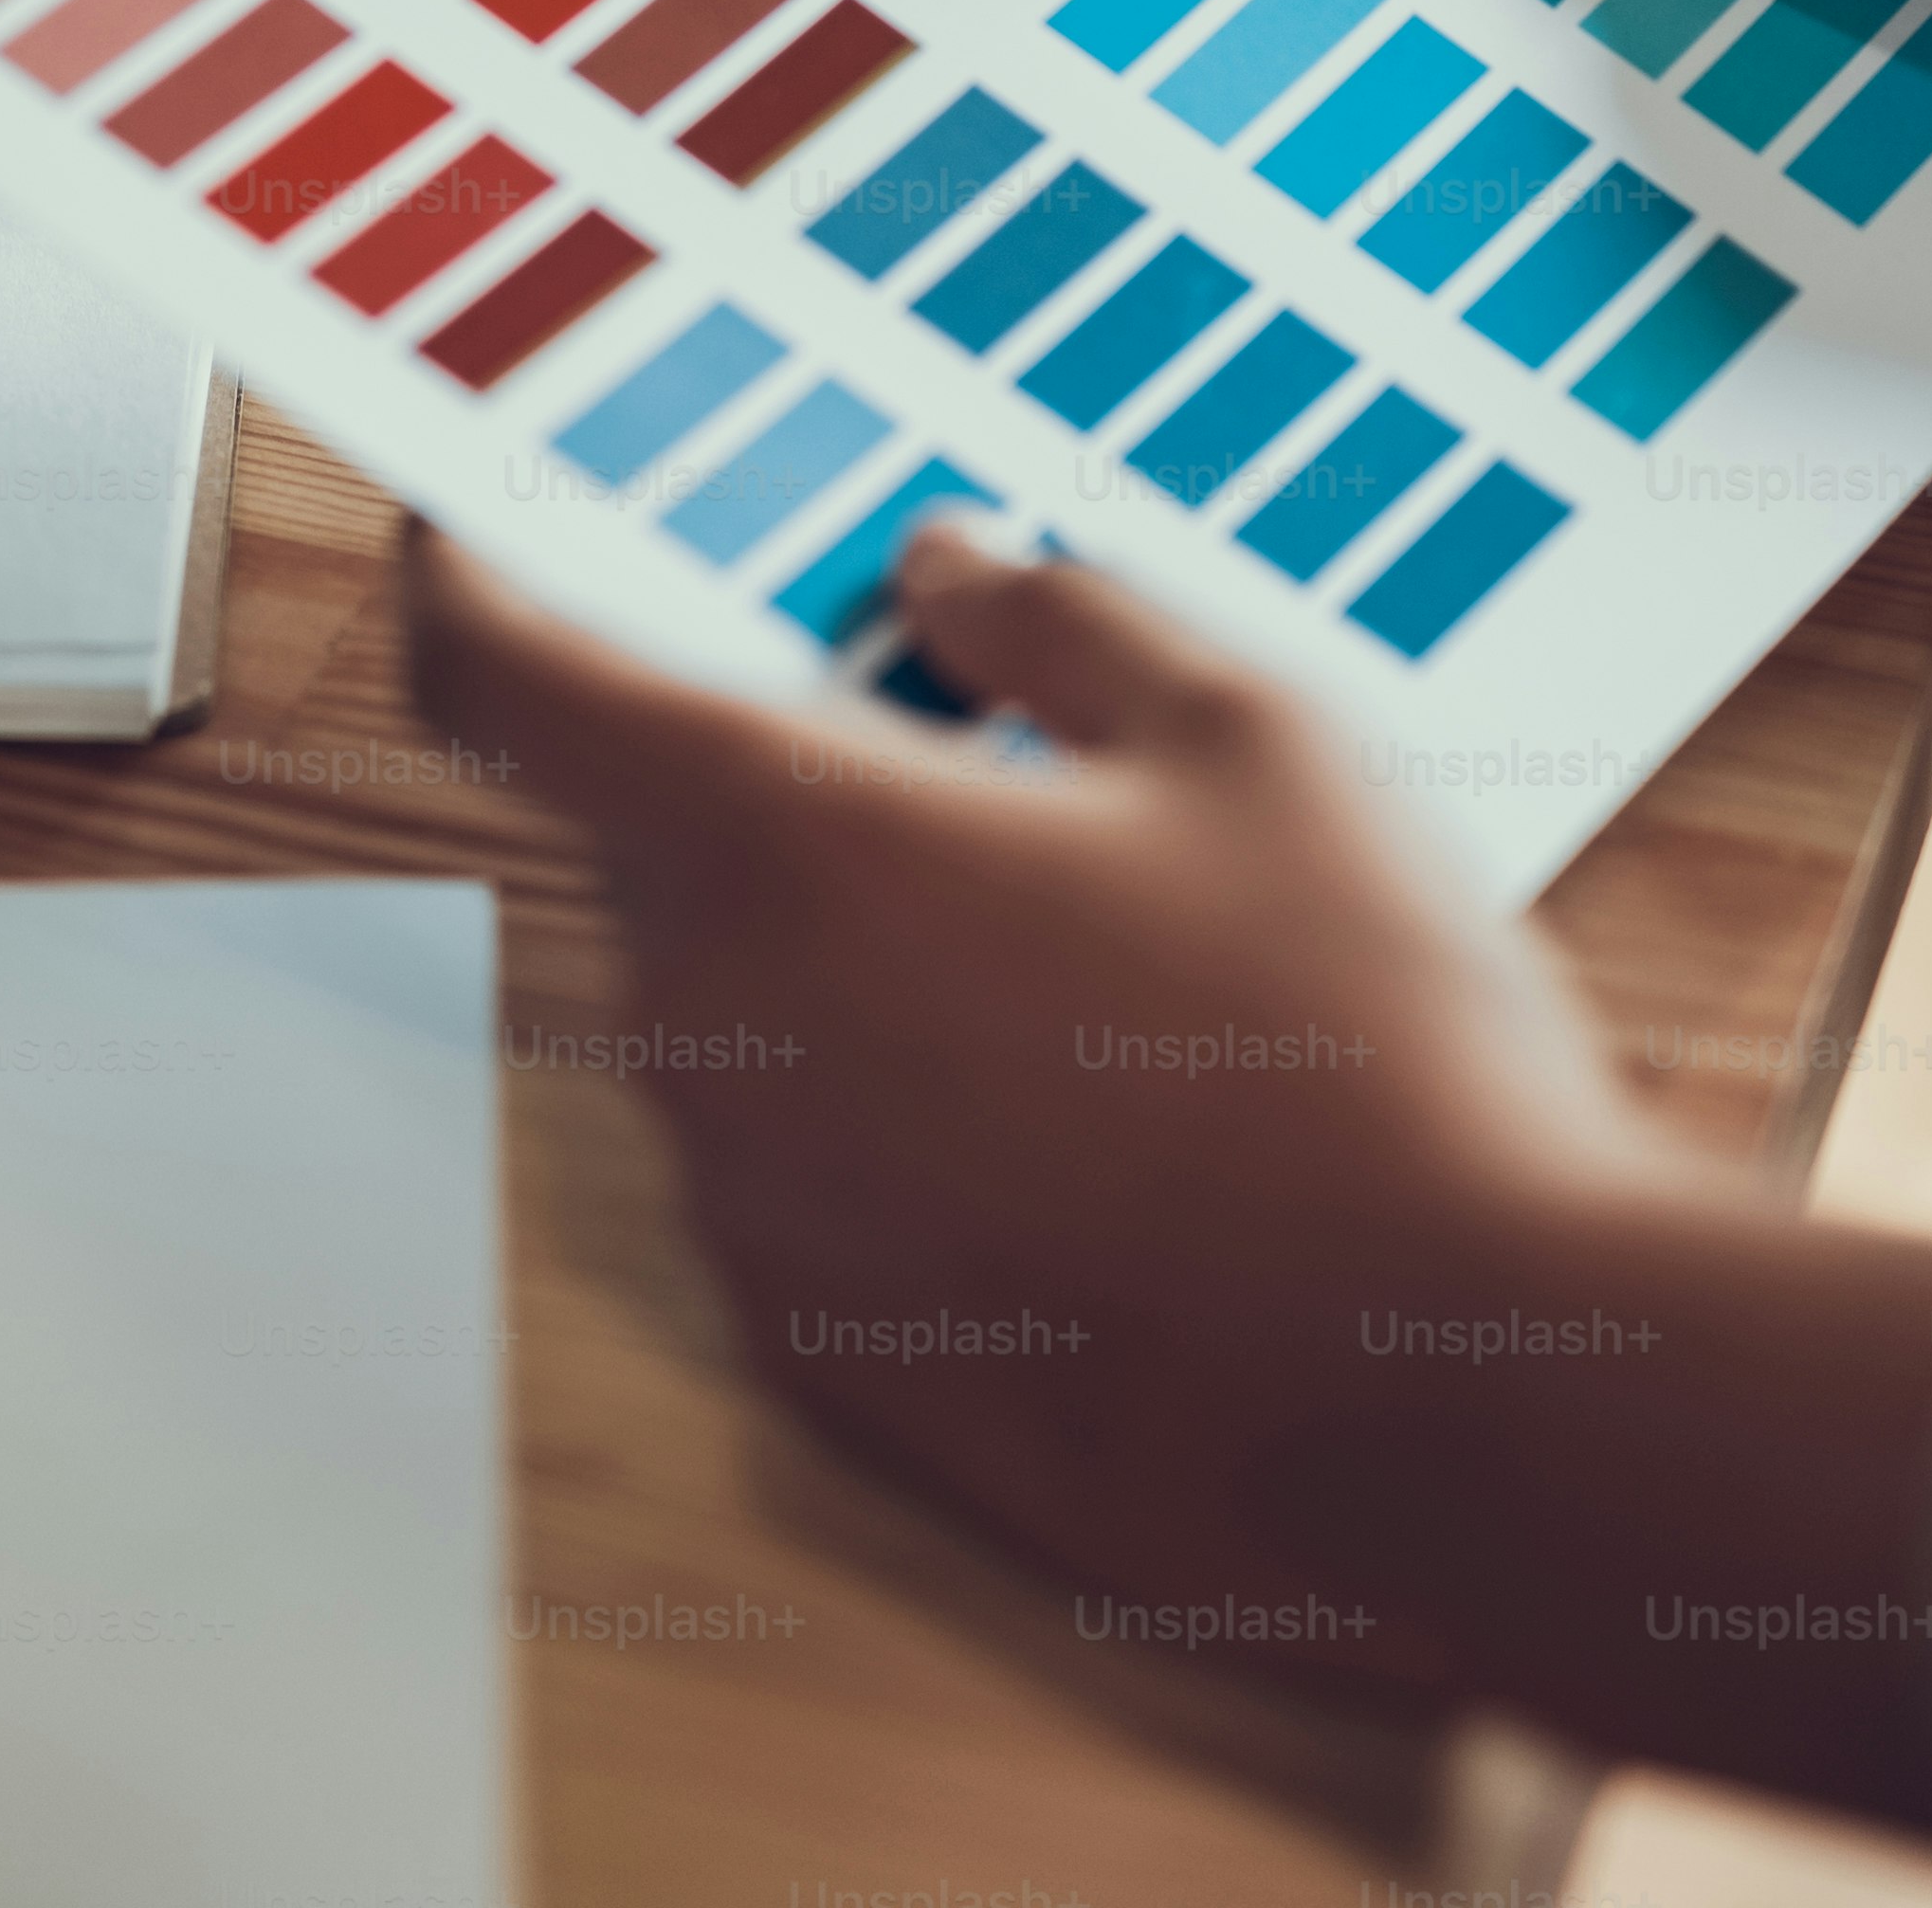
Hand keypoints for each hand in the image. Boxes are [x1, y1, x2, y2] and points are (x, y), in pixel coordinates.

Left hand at [412, 515, 1931, 1831]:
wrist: (1459, 1406)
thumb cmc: (1361, 1047)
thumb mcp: (1251, 736)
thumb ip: (1064, 618)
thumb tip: (947, 568)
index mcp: (777, 841)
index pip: (502, 674)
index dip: (472, 574)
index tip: (477, 524)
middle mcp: (714, 1031)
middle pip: (667, 842)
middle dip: (791, 781)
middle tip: (978, 747)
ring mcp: (759, 1215)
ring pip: (751, 1014)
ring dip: (866, 961)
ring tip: (1109, 963)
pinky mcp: (834, 1361)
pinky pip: (818, 1175)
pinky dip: (910, 1122)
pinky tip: (1110, 1132)